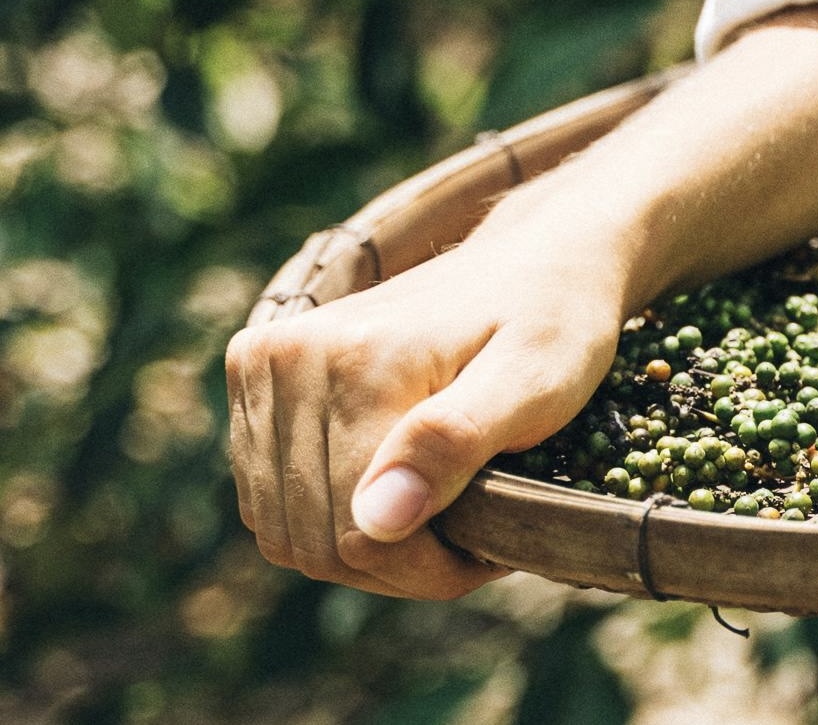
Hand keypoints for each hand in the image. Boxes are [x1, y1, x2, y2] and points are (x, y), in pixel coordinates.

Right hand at [224, 218, 623, 598]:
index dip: (428, 567)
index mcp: (355, 358)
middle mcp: (288, 357)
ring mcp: (264, 364)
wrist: (537, 256)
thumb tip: (377, 519)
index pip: (360, 531)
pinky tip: (395, 502)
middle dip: (399, 565)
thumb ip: (457, 441)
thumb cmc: (554, 321)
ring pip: (287, 530)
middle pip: (316, 537)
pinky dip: (327, 523)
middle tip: (473, 546)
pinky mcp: (256, 375)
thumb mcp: (538, 379)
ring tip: (440, 527)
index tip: (491, 552)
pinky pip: (270, 499)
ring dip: (362, 552)